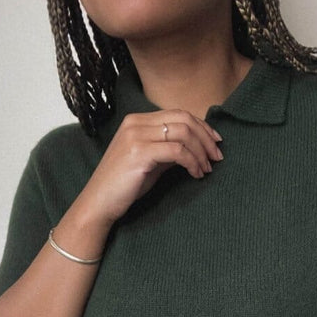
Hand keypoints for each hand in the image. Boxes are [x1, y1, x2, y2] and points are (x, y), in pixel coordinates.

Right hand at [82, 109, 223, 225]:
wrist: (99, 203)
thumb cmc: (124, 186)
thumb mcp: (150, 162)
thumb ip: (168, 150)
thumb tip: (195, 146)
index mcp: (137, 120)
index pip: (178, 113)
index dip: (202, 126)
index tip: (215, 143)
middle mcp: (136, 123)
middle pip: (184, 119)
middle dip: (206, 138)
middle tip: (217, 157)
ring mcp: (136, 136)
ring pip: (183, 133)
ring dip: (201, 151)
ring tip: (207, 168)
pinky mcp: (139, 153)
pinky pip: (177, 151)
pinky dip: (192, 162)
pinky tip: (196, 175)